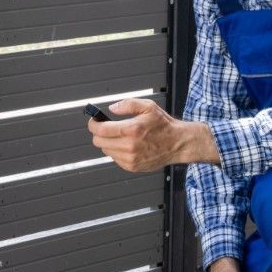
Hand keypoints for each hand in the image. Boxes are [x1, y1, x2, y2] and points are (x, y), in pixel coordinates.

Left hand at [86, 98, 218, 171]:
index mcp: (132, 129)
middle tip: (106, 128)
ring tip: (121, 136)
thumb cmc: (164, 125)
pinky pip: (114, 158)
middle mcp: (129, 146)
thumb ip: (128, 104)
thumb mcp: (148, 106)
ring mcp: (130, 158)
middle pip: (99, 141)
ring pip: (106, 150)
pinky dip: (116, 151)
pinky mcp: (132, 166)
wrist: (178, 143)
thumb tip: (112, 109)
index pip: (100, 129)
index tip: (94, 121)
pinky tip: (127, 145)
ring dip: (108, 142)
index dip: (93, 124)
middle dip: (99, 133)